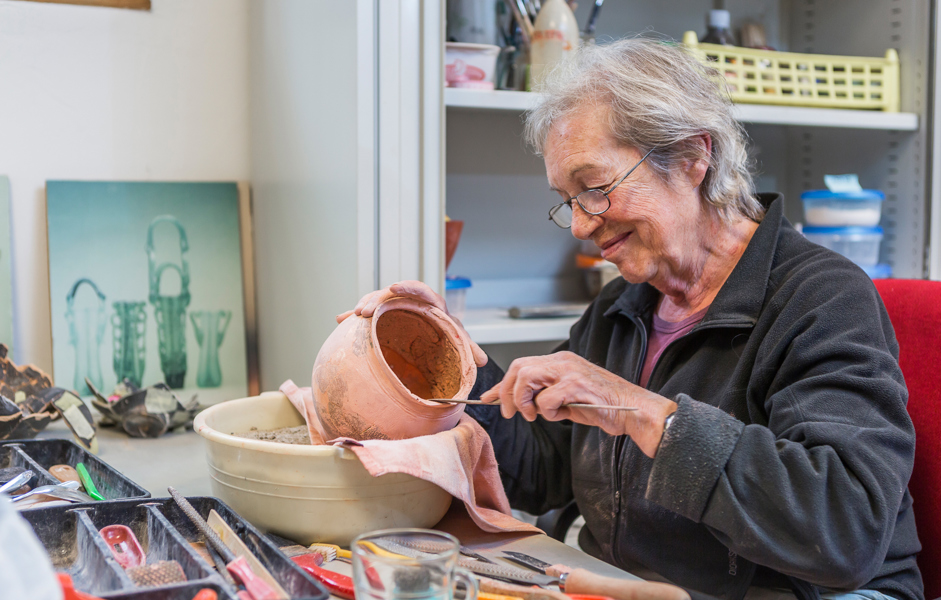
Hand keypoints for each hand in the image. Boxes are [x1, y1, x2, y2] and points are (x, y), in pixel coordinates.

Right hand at [336, 280, 487, 366]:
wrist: (438, 341)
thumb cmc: (449, 338)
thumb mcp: (459, 343)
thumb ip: (468, 348)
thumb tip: (483, 362)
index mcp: (432, 305)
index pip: (421, 291)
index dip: (408, 288)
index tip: (394, 287)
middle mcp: (413, 302)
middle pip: (393, 295)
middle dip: (377, 299)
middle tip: (364, 311)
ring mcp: (397, 308)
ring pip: (379, 300)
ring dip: (365, 305)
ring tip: (353, 315)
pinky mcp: (385, 317)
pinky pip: (369, 313)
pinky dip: (354, 316)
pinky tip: (340, 320)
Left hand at [480, 351, 676, 456]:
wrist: (633, 410)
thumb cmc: (601, 405)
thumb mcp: (565, 399)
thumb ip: (541, 396)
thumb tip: (511, 403)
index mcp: (560, 361)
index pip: (521, 365)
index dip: (502, 384)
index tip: (488, 398)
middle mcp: (563, 361)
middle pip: (519, 368)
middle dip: (508, 393)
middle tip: (513, 414)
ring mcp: (570, 371)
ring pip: (527, 378)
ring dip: (525, 401)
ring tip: (536, 415)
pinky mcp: (577, 386)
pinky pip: (546, 399)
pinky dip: (548, 412)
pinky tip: (563, 415)